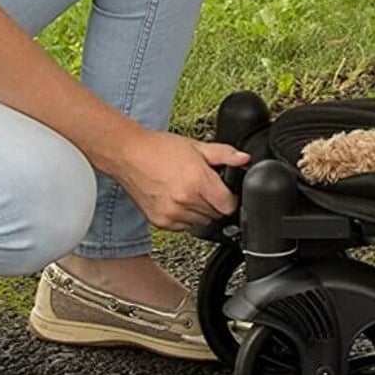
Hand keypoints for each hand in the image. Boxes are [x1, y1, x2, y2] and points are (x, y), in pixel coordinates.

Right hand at [114, 129, 249, 230]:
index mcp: (197, 181)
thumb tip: (244, 159)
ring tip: (191, 191)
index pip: (228, 206)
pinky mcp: (161, 222)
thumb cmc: (160, 149)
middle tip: (205, 186)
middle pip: (216, 215)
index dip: (231, 198)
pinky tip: (179, 199)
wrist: (129, 155)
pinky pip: (185, 227)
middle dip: (216, 202)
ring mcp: (172, 214)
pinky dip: (186, 216)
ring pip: (202, 223)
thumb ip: (224, 154)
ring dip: (202, 211)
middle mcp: (185, 201)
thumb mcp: (196, 146)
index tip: (226, 191)